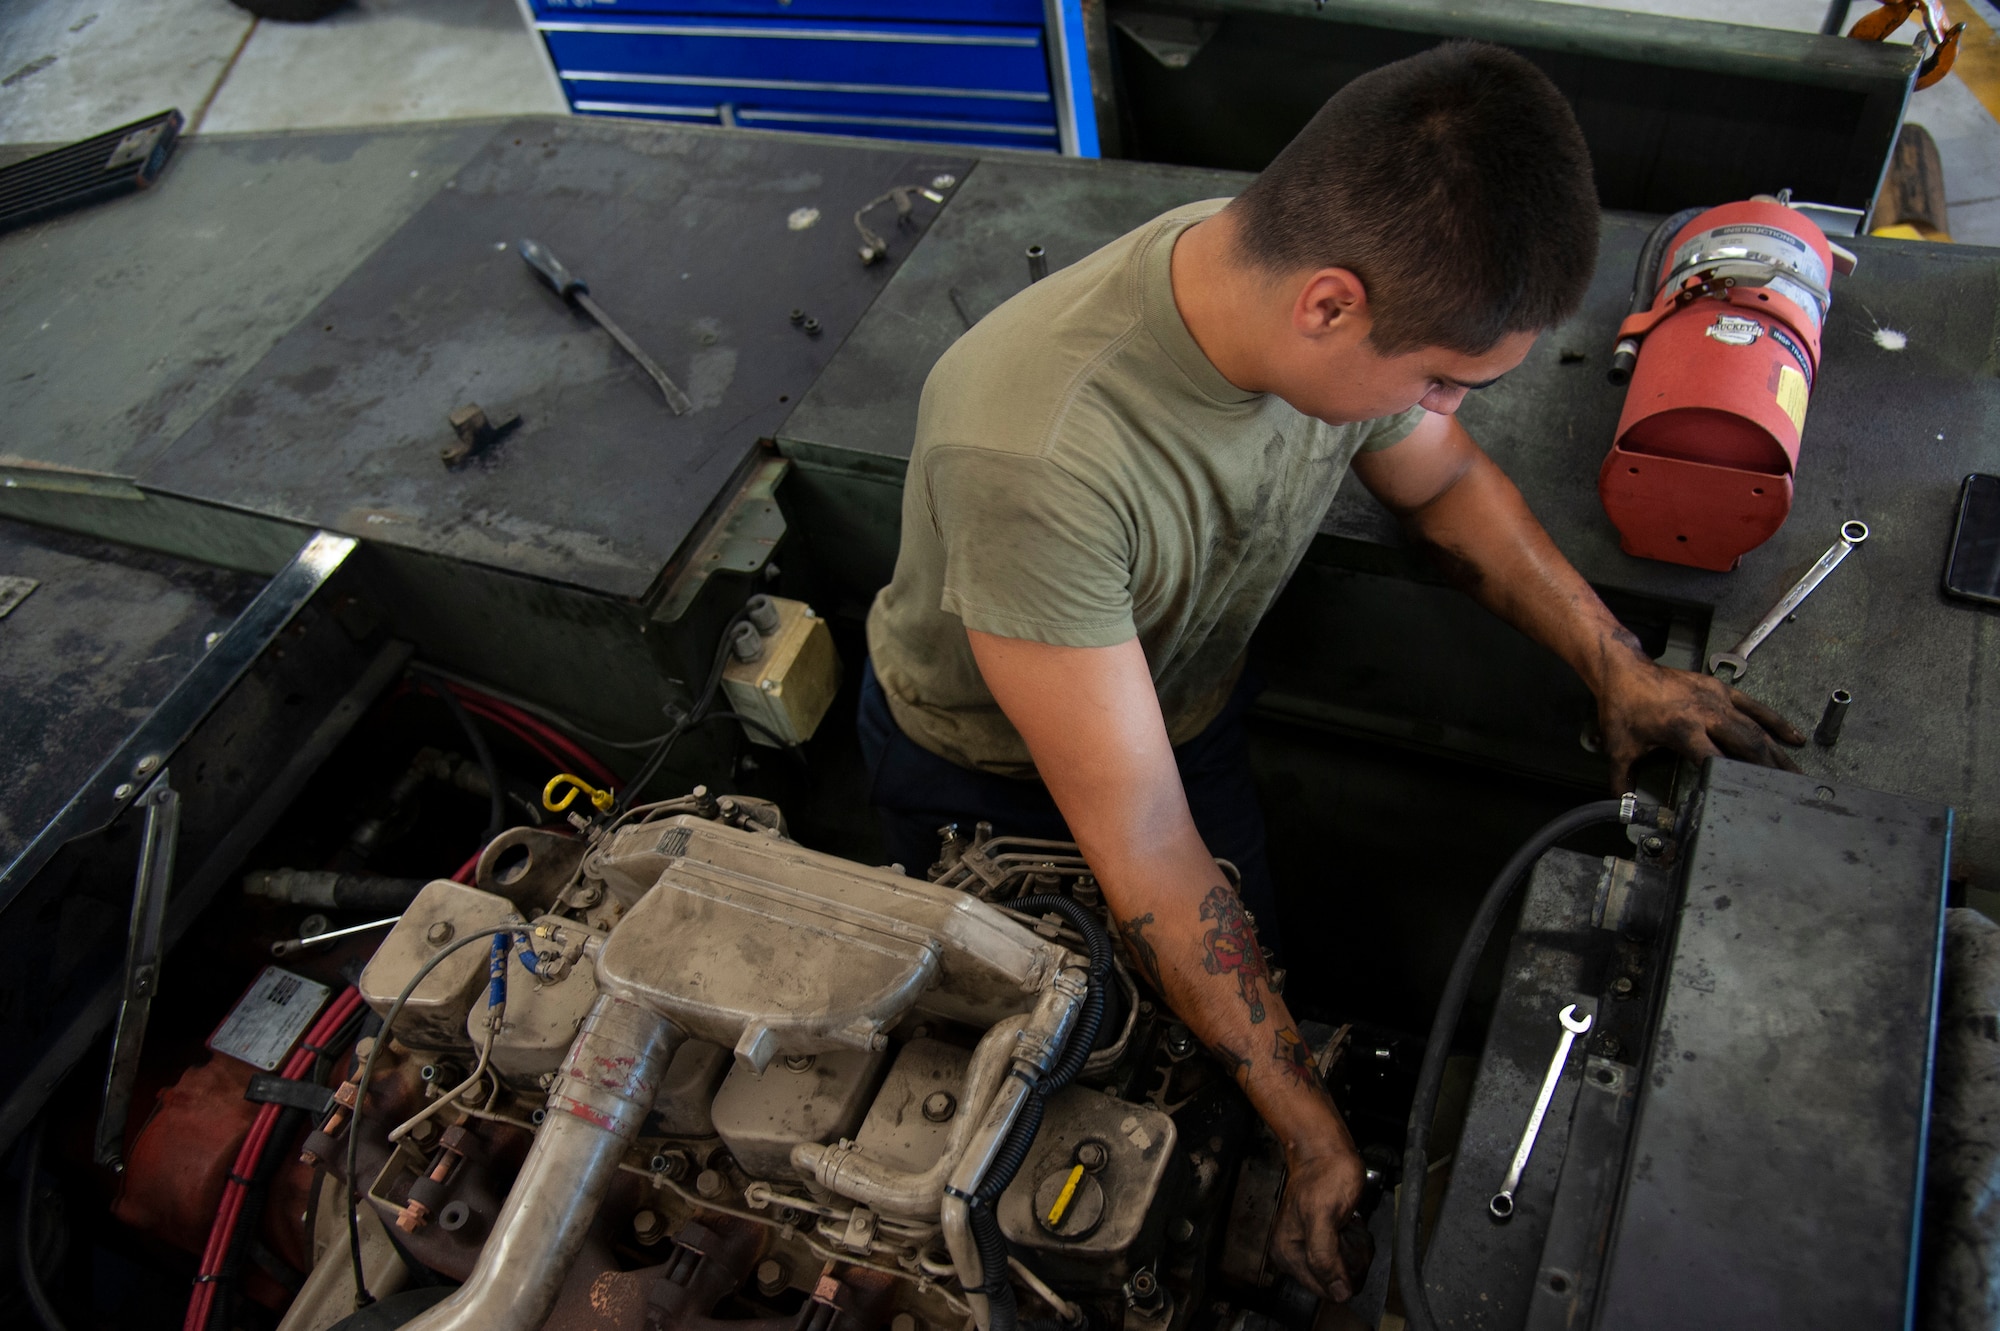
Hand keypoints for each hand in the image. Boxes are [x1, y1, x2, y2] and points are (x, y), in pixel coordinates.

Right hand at [1268, 1147, 1368, 1300]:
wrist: (1326, 1149)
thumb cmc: (1323, 1174)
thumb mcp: (1323, 1216)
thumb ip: (1325, 1256)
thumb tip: (1338, 1292)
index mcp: (1287, 1253)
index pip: (1323, 1289)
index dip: (1343, 1274)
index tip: (1348, 1247)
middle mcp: (1294, 1253)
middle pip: (1334, 1281)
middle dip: (1350, 1260)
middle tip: (1349, 1232)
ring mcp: (1309, 1245)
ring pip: (1343, 1269)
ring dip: (1355, 1250)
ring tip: (1349, 1226)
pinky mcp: (1323, 1236)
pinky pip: (1346, 1255)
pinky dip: (1355, 1242)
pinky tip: (1350, 1225)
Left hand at [1595, 647, 1804, 790]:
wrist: (1626, 671)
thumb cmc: (1624, 707)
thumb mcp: (1620, 748)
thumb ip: (1621, 781)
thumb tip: (1623, 807)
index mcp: (1683, 730)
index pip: (1716, 761)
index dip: (1733, 780)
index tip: (1750, 799)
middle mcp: (1706, 714)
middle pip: (1747, 745)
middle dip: (1768, 770)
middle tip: (1787, 791)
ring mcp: (1717, 700)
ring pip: (1756, 729)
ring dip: (1777, 752)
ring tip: (1796, 773)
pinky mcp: (1721, 690)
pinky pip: (1755, 707)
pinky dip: (1776, 722)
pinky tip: (1793, 738)